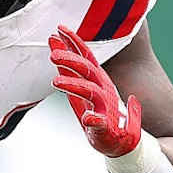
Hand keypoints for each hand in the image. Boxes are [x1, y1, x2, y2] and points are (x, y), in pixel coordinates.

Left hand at [48, 25, 141, 156]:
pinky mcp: (105, 128)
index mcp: (98, 80)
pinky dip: (95, 120)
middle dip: (71, 60)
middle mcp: (103, 90)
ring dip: (74, 85)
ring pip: (91, 92)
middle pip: (88, 70)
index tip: (60, 30)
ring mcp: (105, 108)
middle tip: (54, 54)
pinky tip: (88, 118)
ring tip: (57, 81)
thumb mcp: (78, 86)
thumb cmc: (98, 113)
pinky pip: (101, 123)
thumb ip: (67, 66)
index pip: (86, 56)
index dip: (74, 42)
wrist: (119, 142)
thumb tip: (53, 42)